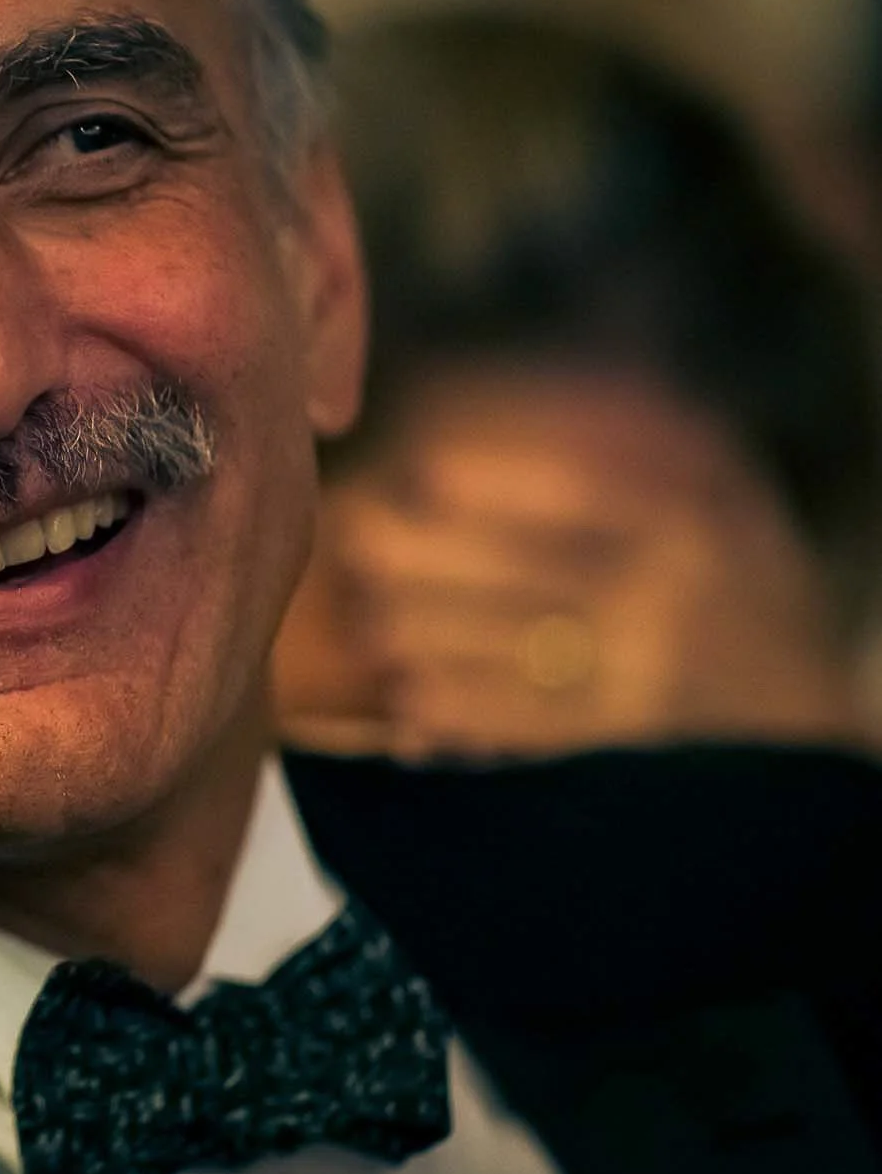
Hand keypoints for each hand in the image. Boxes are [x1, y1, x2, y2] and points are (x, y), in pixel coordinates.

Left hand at [313, 435, 857, 758]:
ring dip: (432, 642)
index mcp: (691, 535)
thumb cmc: (761, 614)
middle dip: (432, 562)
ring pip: (516, 654)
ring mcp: (649, 680)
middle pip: (527, 575)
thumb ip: (662, 472)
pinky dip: (467, 720)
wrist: (815, 741)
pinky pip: (533, 731)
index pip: (580, 499)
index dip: (494, 485)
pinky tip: (407, 711)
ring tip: (368, 629)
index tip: (420, 473)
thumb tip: (558, 423)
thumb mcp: (740, 527)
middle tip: (356, 543)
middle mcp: (667, 603)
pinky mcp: (630, 750)